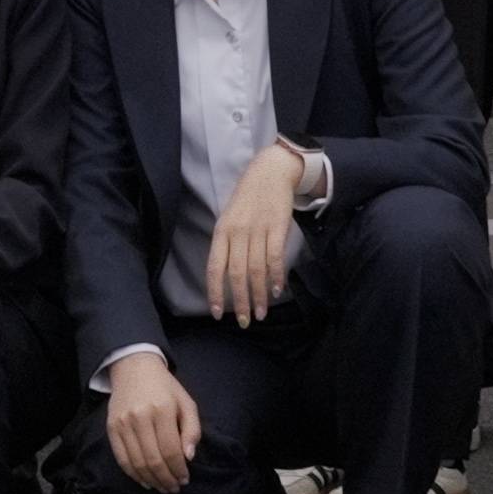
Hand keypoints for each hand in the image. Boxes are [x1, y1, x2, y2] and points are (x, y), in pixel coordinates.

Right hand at [100, 345, 204, 493]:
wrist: (134, 368)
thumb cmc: (165, 387)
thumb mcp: (186, 402)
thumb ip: (192, 430)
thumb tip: (188, 457)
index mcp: (162, 409)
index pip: (170, 450)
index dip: (178, 469)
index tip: (185, 479)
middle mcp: (140, 417)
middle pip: (153, 460)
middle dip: (166, 479)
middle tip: (174, 488)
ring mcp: (123, 423)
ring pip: (136, 462)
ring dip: (151, 480)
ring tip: (162, 487)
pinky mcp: (111, 428)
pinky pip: (121, 458)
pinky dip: (133, 474)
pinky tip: (145, 481)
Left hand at [205, 140, 308, 325]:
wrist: (270, 171)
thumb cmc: (247, 198)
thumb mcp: (228, 218)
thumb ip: (226, 244)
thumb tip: (224, 276)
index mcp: (221, 231)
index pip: (215, 267)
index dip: (215, 292)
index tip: (217, 313)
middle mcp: (237, 233)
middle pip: (237, 274)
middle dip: (240, 302)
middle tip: (244, 321)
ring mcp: (258, 230)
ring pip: (257, 270)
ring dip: (259, 295)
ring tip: (261, 313)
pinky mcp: (277, 227)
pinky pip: (275, 258)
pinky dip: (276, 276)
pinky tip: (277, 291)